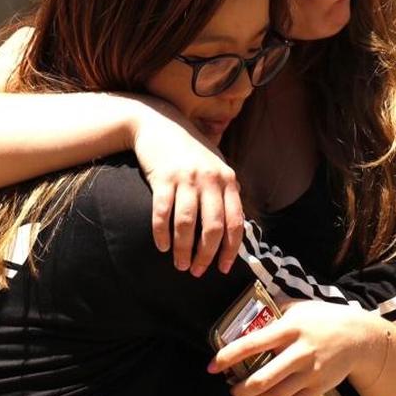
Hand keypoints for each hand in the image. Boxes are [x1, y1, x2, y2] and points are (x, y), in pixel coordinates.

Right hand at [130, 100, 243, 276]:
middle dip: (206, 255)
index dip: (230, 249)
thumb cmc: (190, 151)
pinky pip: (163, 213)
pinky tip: (162, 247)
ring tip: (180, 265)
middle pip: (212, 227)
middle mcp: (210, 179)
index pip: (235, 222)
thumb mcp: (215, 166)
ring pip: (187, 224)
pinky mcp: (163, 178)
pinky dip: (162, 234)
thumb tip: (231, 231)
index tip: (222, 268)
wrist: (159, 123)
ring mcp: (186, 178)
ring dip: (183, 249)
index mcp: (228, 179)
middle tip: (197, 272)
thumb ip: (225, 193)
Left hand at [208, 300, 382, 395]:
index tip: (213, 365)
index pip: (254, 343)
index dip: (230, 355)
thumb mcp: (298, 307)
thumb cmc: (323, 318)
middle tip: (230, 389)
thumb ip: (274, 311)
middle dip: (241, 389)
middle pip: (264, 378)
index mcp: (291, 327)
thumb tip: (245, 316)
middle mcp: (300, 351)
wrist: (358, 336)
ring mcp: (311, 372)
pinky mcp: (319, 387)